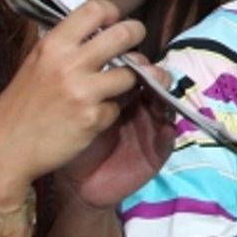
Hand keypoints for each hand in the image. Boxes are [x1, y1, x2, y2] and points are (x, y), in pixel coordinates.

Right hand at [0, 0, 144, 204]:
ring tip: (122, 83)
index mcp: (53, 44)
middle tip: (136, 46)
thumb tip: (101, 33)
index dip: (113, 13)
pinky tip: (95, 115)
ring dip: (133, 78)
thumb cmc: (18, 107)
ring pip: (132, 73)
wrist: (3, 149)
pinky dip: (111, 111)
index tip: (114, 23)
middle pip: (125, 34)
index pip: (96, 8)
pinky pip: (118, 107)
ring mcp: (83, 91)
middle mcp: (70, 63)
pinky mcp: (92, 119)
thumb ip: (66, 47)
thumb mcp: (35, 64)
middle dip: (137, 36)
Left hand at [55, 57, 174, 208]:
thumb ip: (83, 85)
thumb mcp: (74, 110)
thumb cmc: (68, 142)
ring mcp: (149, 128)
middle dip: (150, 72)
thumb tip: (84, 53)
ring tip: (159, 89)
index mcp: (120, 93)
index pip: (132, 68)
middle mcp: (138, 106)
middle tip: (142, 68)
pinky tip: (165, 126)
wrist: (73, 185)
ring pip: (165, 104)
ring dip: (164, 95)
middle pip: (153, 81)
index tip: (121, 50)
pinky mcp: (155, 152)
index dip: (131, 57)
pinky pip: (167, 139)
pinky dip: (167, 131)